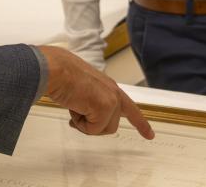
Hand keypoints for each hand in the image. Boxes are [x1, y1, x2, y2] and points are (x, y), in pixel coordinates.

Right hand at [36, 46, 154, 139]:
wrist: (56, 69)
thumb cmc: (62, 76)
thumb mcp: (83, 89)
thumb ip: (92, 101)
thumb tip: (87, 115)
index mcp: (109, 87)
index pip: (129, 108)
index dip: (140, 123)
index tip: (150, 135)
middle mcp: (114, 93)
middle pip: (110, 126)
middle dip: (92, 126)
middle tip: (75, 115)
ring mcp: (111, 100)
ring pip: (102, 129)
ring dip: (85, 124)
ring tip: (74, 106)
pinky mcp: (105, 108)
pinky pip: (93, 130)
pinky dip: (80, 124)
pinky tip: (74, 107)